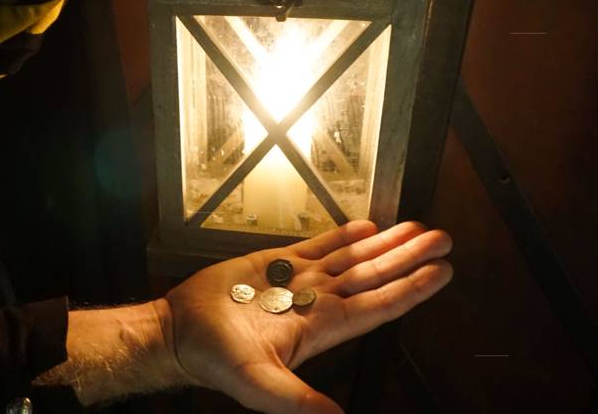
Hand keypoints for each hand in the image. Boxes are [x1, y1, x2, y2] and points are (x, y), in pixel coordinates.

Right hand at [161, 220, 452, 412]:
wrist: (180, 331)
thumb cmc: (215, 359)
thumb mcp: (259, 384)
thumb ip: (298, 400)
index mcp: (319, 328)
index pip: (377, 306)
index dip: (410, 289)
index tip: (440, 272)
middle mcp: (316, 302)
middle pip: (373, 276)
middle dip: (407, 258)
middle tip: (441, 239)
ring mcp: (297, 281)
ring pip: (351, 258)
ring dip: (384, 244)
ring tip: (415, 228)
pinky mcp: (275, 263)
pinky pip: (318, 246)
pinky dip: (343, 235)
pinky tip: (366, 226)